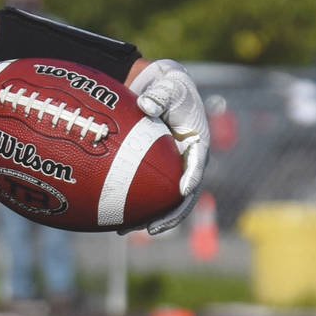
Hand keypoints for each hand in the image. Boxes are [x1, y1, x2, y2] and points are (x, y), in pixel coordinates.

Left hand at [130, 58, 208, 236]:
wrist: (161, 90)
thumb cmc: (168, 86)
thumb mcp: (168, 84)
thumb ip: (160, 94)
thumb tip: (145, 105)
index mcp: (197, 140)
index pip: (198, 162)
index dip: (192, 176)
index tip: (183, 189)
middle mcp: (188, 161)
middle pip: (185, 195)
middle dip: (171, 214)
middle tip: (153, 228)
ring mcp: (174, 170)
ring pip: (167, 202)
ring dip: (151, 219)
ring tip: (128, 230)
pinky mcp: (160, 175)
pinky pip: (150, 197)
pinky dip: (137, 209)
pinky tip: (117, 222)